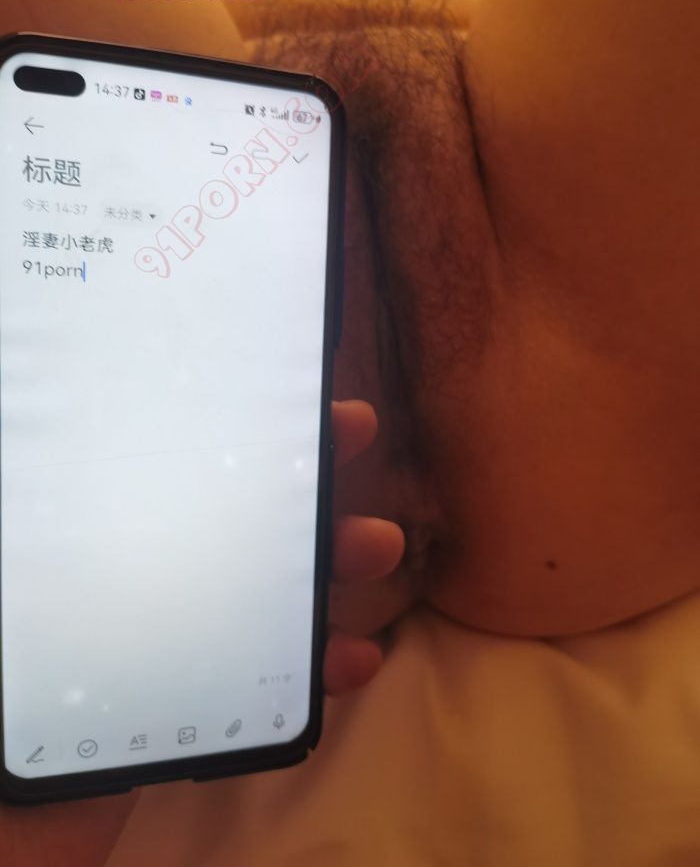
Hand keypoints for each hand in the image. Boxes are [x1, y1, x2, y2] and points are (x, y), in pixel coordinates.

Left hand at [0, 398, 403, 866]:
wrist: (2, 841)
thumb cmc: (2, 710)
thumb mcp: (18, 579)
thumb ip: (32, 504)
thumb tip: (39, 414)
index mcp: (90, 539)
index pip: (162, 464)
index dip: (222, 421)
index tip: (276, 386)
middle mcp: (136, 580)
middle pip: (224, 516)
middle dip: (291, 472)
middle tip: (353, 434)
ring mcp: (169, 647)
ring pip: (260, 593)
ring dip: (327, 565)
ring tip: (378, 546)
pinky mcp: (194, 716)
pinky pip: (269, 685)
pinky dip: (320, 669)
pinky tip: (358, 656)